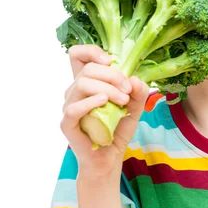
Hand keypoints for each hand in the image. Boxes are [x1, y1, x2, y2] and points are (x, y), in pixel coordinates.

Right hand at [60, 44, 149, 176]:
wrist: (110, 156)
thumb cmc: (118, 127)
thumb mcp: (136, 106)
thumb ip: (139, 91)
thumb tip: (135, 79)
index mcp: (88, 81)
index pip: (78, 56)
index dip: (92, 51)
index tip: (111, 60)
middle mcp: (76, 91)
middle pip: (88, 69)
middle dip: (112, 75)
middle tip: (128, 89)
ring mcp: (70, 106)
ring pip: (82, 84)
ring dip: (107, 88)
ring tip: (123, 100)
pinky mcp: (67, 124)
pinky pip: (72, 108)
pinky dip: (89, 102)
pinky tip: (103, 102)